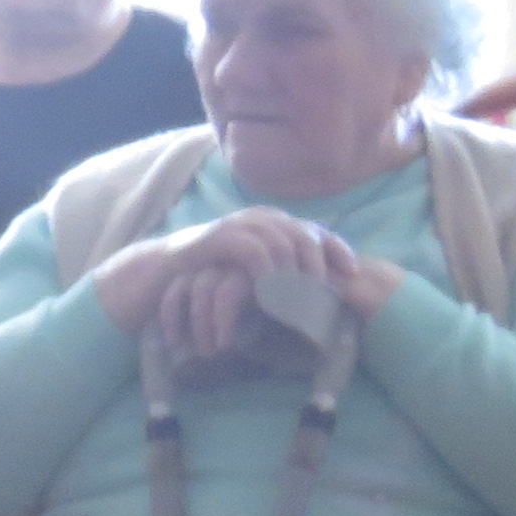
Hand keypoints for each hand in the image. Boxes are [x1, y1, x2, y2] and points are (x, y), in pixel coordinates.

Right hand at [90, 209, 399, 359]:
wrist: (162, 270)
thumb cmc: (211, 274)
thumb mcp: (253, 270)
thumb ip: (282, 270)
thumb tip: (320, 287)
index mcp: (274, 222)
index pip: (317, 231)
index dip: (338, 250)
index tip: (352, 274)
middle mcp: (261, 218)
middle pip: (306, 234)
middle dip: (320, 265)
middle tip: (327, 293)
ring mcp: (240, 224)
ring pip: (285, 243)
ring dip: (297, 272)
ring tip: (305, 298)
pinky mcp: (222, 237)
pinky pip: (257, 253)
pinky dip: (270, 274)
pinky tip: (275, 293)